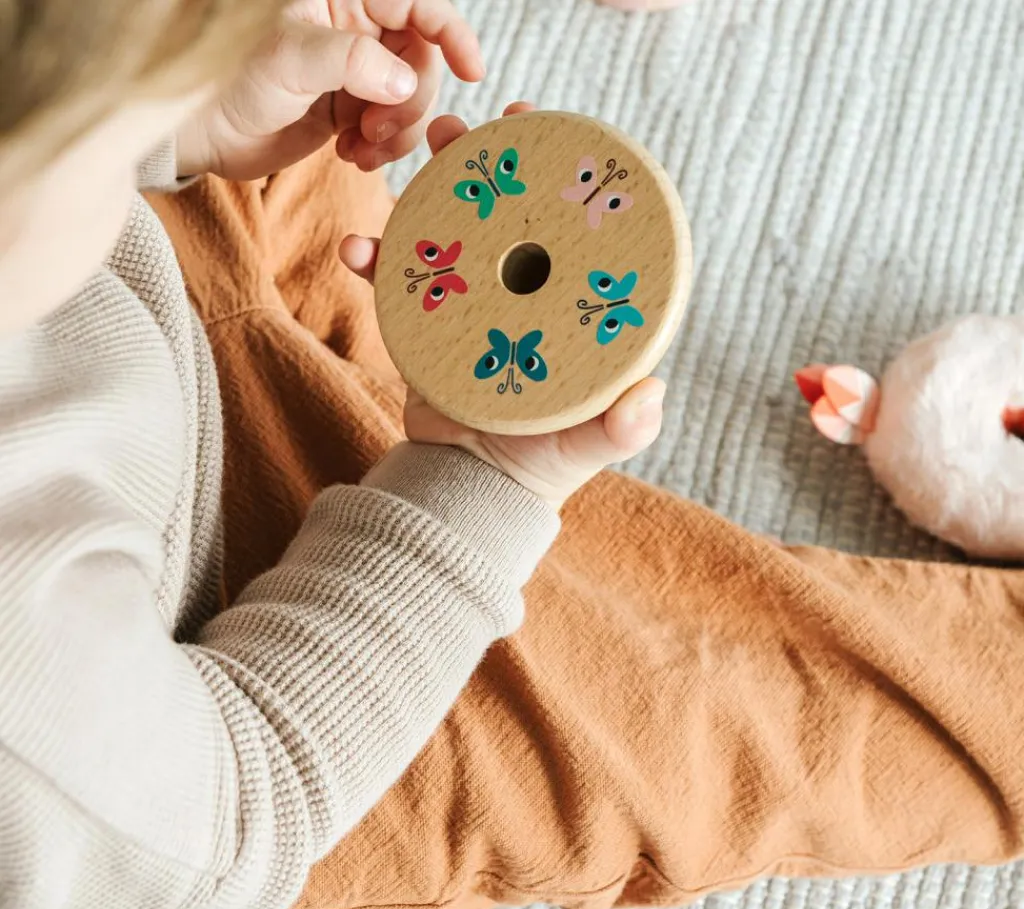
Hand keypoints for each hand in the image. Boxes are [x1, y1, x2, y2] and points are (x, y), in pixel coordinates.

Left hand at [176, 0, 483, 179]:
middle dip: (410, 101)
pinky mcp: (349, 110)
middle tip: (377, 129)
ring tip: (360, 149)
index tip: (472, 70)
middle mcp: (353, 28)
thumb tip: (407, 83)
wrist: (201, 130)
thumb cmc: (231, 77)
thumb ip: (353, 61)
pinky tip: (353, 156)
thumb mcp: (291, 58)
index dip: (450, 33)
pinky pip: (390, 128)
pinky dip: (382, 147)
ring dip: (397, 132)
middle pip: (420, 59)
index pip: (415, 2)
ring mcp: (354, 72)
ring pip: (410, 99)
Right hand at [339, 102, 666, 509]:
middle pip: (501, 214)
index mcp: (565, 306)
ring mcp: (470, 302)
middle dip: (484, 164)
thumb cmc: (540, 465)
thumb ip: (620, 429)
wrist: (471, 486)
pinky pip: (394, 283)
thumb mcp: (587, 446)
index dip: (554, 177)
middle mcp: (522, 292)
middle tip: (469, 128)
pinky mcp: (422, 321)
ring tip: (420, 152)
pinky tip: (355, 247)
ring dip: (430, 186)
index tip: (543, 134)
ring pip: (447, 232)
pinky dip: (374, 261)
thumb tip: (651, 395)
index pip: (565, 231)